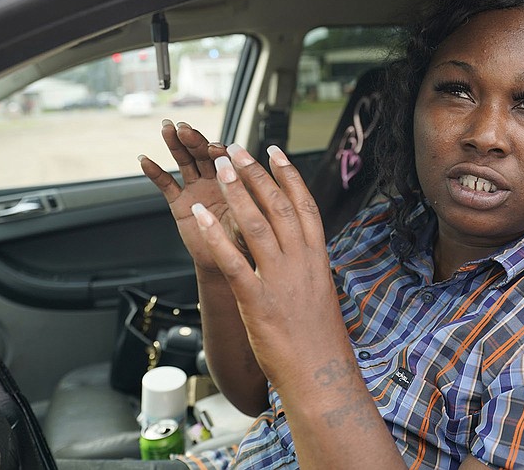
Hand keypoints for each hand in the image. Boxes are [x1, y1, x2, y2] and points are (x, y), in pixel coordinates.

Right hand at [140, 120, 243, 273]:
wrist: (228, 263)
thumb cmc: (246, 244)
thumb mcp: (252, 227)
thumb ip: (250, 210)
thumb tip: (251, 197)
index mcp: (235, 181)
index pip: (226, 160)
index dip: (218, 152)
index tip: (212, 146)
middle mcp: (215, 180)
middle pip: (203, 154)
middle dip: (193, 140)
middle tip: (183, 128)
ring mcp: (197, 189)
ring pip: (185, 162)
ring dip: (175, 145)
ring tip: (167, 129)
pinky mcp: (180, 202)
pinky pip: (166, 184)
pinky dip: (155, 172)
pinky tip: (145, 160)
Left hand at [191, 143, 352, 386]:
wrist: (321, 374)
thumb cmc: (320, 340)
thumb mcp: (320, 294)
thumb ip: (306, 268)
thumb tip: (298, 251)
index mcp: (317, 258)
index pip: (304, 205)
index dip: (287, 175)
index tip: (274, 152)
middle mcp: (301, 262)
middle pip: (278, 205)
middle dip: (255, 172)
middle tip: (237, 148)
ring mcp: (280, 279)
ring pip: (256, 224)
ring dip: (237, 191)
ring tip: (221, 166)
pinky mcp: (257, 300)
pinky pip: (233, 260)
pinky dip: (216, 234)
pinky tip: (202, 214)